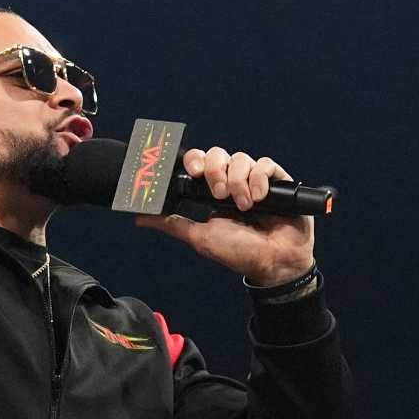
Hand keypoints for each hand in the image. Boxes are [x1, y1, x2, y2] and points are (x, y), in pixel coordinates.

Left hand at [135, 146, 317, 287]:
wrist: (273, 263)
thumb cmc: (239, 253)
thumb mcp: (199, 237)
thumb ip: (171, 224)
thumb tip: (141, 218)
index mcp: (212, 192)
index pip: (201, 162)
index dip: (196, 161)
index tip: (193, 173)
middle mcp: (233, 182)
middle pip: (219, 155)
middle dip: (216, 171)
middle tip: (219, 195)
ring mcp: (255, 180)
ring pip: (242, 158)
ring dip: (239, 181)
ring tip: (245, 206)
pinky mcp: (277, 182)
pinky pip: (266, 165)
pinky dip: (260, 179)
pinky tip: (260, 198)